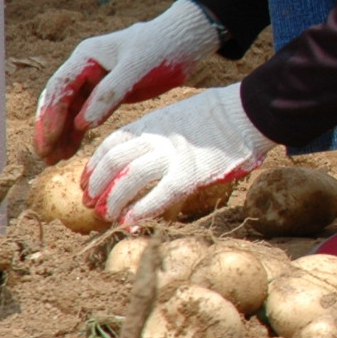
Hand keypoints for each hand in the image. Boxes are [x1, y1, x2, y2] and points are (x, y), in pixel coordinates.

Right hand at [36, 0, 221, 163]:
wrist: (185, 43)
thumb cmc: (162, 49)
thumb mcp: (137, 69)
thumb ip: (110, 94)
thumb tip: (82, 123)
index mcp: (86, 57)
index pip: (60, 88)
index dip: (51, 115)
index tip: (49, 140)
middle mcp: (84, 69)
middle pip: (58, 101)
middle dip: (49, 128)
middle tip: (44, 156)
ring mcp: (94, 82)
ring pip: (69, 111)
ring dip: (60, 134)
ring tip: (53, 159)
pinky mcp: (107, 94)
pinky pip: (85, 115)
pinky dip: (77, 132)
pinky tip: (70, 150)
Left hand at [83, 84, 274, 227]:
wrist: (249, 114)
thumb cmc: (220, 118)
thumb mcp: (179, 118)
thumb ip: (158, 135)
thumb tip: (139, 157)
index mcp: (153, 123)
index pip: (111, 144)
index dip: (94, 166)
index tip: (87, 182)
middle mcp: (157, 138)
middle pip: (114, 162)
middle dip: (97, 186)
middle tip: (92, 204)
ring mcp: (174, 155)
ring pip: (129, 179)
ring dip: (113, 201)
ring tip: (108, 216)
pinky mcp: (192, 173)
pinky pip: (159, 195)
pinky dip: (140, 210)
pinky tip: (129, 223)